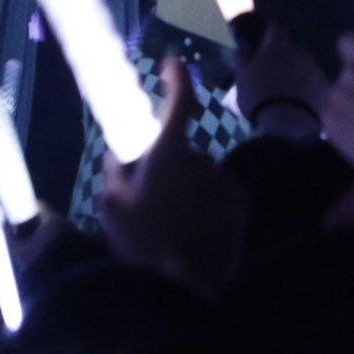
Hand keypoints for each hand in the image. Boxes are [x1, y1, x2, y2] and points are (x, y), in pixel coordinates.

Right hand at [99, 58, 243, 295]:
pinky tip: (195, 232)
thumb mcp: (112, 207)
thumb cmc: (143, 243)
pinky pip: (220, 194)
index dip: (177, 79)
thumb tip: (118, 157)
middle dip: (170, 166)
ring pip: (203, 175)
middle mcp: (204, 159)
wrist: (186, 289)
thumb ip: (114, 174)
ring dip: (190, 188)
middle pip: (183, 151)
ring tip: (172, 225)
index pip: (179, 102)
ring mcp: (226, 182)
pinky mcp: (241, 206)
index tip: (173, 64)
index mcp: (170, 152)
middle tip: (150, 199)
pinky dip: (209, 204)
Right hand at [233, 22, 328, 139]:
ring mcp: (315, 68)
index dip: (269, 35)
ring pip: (304, 65)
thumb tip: (242, 51)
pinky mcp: (325, 86)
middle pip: (291, 49)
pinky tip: (301, 101)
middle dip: (283, 57)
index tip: (264, 45)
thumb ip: (242, 60)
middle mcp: (299, 51)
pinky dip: (308, 87)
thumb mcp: (241, 79)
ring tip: (287, 91)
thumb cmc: (258, 98)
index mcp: (277, 46)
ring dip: (297, 72)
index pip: (275, 29)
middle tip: (274, 74)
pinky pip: (314, 81)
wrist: (287, 125)